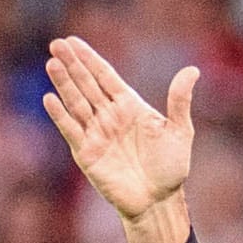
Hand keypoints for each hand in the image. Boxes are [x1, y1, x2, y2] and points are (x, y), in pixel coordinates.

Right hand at [43, 36, 196, 228]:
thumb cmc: (170, 168)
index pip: (104, 76)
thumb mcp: (179, 131)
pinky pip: (71, 131)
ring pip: (76, 103)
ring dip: (64, 84)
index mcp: (129, 106)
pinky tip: (50, 99)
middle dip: (72, 65)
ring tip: (51, 64)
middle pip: (86, 85)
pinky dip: (60, 116)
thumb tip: (192, 70)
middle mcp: (109, 116)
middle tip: (56, 44)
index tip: (73, 42)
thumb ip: (180, 101)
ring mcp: (96, 134)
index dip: (89, 58)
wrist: (158, 201)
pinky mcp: (87, 154)